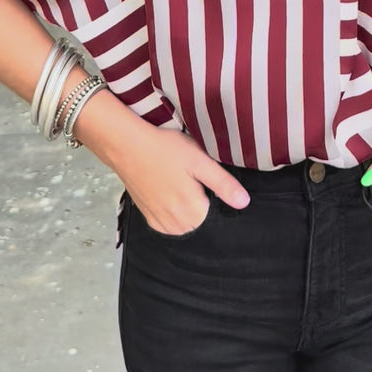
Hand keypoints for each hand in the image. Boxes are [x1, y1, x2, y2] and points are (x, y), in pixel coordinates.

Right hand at [114, 121, 250, 235]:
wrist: (127, 146)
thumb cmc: (165, 149)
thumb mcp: (199, 161)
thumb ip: (223, 184)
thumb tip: (244, 203)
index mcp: (193, 212)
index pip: (217, 217)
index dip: (217, 197)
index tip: (207, 181)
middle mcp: (176, 225)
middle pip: (201, 222)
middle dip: (203, 204)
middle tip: (193, 178)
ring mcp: (160, 223)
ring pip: (186, 224)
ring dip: (188, 210)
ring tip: (181, 183)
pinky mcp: (148, 217)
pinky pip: (169, 224)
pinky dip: (173, 212)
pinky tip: (170, 192)